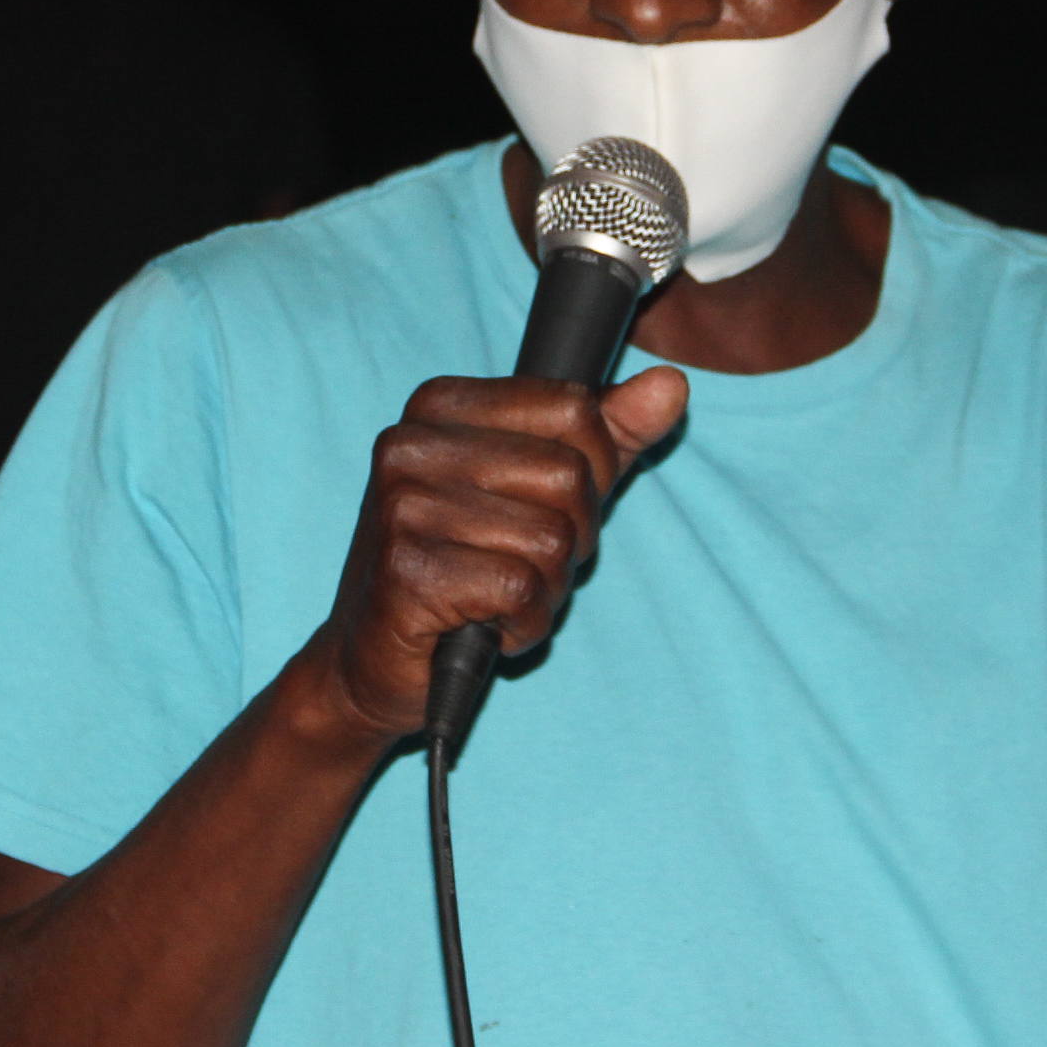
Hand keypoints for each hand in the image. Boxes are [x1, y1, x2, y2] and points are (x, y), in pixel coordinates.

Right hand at [304, 367, 687, 741]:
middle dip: (571, 538)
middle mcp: (410, 444)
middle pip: (570, 476)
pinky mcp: (405, 572)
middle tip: (519, 566)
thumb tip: (673, 384)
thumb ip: (608, 436)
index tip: (545, 509)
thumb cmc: (464, 568)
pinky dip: (524, 624)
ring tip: (495, 598)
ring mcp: (401, 507)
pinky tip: (483, 627)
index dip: (592, 473)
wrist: (372, 662)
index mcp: (440, 405)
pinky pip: (520, 590)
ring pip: (551, 539)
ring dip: (546, 589)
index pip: (575, 408)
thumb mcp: (542, 490)